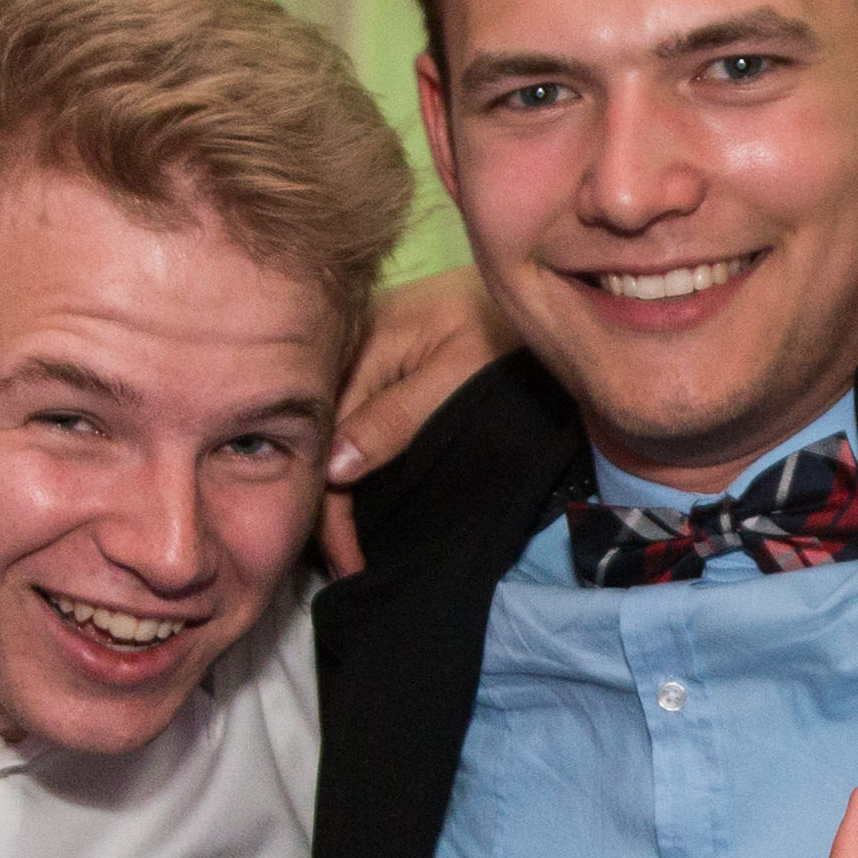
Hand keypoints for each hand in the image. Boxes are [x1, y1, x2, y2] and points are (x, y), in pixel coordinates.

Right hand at [320, 267, 515, 576]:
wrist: (542, 285)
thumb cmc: (505, 327)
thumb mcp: (458, 374)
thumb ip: (397, 417)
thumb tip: (333, 470)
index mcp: (358, 344)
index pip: (320, 441)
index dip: (329, 510)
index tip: (351, 566)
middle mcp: (347, 350)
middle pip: (316, 442)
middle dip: (327, 510)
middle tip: (350, 571)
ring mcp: (361, 358)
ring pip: (331, 438)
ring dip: (338, 493)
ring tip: (351, 550)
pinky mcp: (380, 367)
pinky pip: (351, 424)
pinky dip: (354, 468)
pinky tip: (360, 502)